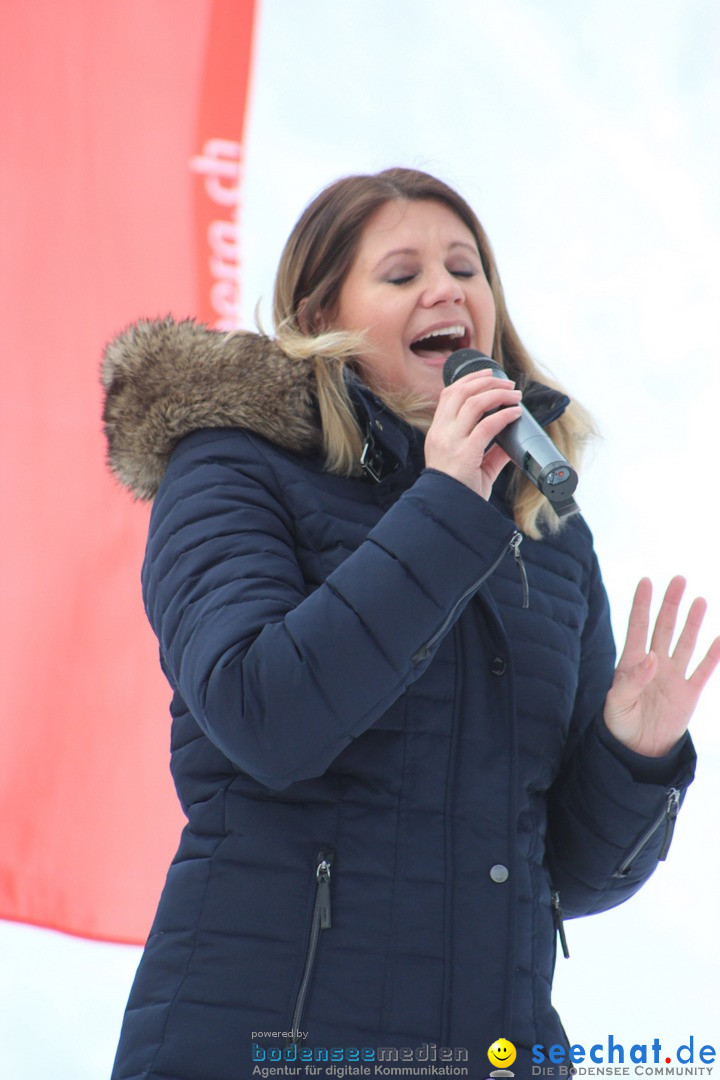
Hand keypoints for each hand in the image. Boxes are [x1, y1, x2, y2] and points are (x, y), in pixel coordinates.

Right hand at [424, 370, 522, 498]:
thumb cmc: (458, 490)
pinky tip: (515, 413)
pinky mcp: (464, 453)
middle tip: (507, 383)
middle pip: (461, 391)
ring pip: (473, 402)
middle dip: (486, 381)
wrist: (448, 510)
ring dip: (497, 394)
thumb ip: (491, 451)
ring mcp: (451, 441)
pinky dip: (504, 415)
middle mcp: (441, 432)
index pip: (449, 394)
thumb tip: (513, 441)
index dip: (469, 379)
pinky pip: (486, 426)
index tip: (488, 374)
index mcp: (438, 432)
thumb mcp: (473, 465)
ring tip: (514, 395)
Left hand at [603, 576, 719, 756]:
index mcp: (632, 663)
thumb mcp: (617, 703)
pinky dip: (714, 655)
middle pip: (664, 628)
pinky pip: (704, 670)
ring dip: (692, 622)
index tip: (645, 581)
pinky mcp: (689, 693)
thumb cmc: (620, 725)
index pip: (638, 628)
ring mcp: (673, 677)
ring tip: (699, 600)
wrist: (638, 752)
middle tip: (678, 580)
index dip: (641, 605)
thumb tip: (651, 658)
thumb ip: (632, 680)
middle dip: (670, 605)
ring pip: (685, 643)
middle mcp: (654, 664)